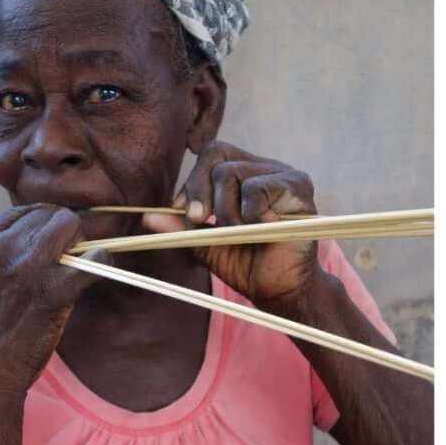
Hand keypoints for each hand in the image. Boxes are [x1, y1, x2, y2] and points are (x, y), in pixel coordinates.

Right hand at [0, 206, 108, 403]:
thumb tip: (39, 234)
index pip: (20, 212)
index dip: (40, 230)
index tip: (48, 249)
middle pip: (47, 215)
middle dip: (62, 234)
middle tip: (66, 260)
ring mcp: (23, 267)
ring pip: (69, 225)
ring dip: (79, 244)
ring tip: (76, 268)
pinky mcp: (51, 290)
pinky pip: (94, 258)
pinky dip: (100, 263)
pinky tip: (95, 273)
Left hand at [143, 141, 320, 310]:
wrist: (280, 291)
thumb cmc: (247, 265)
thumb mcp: (206, 244)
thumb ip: (181, 228)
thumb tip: (147, 218)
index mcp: (245, 173)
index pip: (211, 154)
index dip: (192, 181)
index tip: (186, 213)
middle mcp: (265, 167)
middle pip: (217, 155)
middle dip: (199, 190)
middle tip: (200, 221)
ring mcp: (283, 174)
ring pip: (231, 174)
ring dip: (225, 212)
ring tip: (241, 233)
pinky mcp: (298, 187)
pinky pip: (257, 189)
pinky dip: (249, 213)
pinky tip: (262, 228)